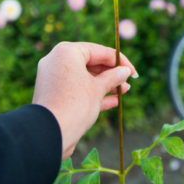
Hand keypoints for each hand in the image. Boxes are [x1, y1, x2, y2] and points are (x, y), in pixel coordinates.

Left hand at [32, 41, 136, 159]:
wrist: (50, 132)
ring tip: (125, 90)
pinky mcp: (55, 94)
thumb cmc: (75, 104)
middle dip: (111, 73)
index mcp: (66, 52)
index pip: (97, 50)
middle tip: (128, 81)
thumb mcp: (98, 89)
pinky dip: (94, 93)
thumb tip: (125, 71)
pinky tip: (114, 101)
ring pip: (84, 78)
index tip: (134, 72)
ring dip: (105, 84)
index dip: (118, 60)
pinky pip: (77, 89)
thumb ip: (113, 77)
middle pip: (90, 63)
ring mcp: (54, 78)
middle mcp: (57, 61)